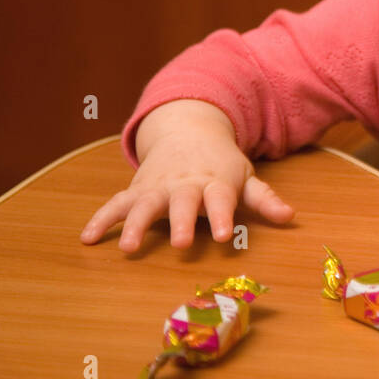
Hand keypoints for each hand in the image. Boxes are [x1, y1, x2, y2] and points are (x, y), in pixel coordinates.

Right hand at [79, 129, 294, 252]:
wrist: (187, 130)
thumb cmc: (220, 164)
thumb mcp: (244, 177)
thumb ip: (264, 199)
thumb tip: (291, 216)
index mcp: (215, 182)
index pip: (221, 199)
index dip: (223, 216)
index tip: (224, 236)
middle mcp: (184, 184)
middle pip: (183, 202)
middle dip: (181, 222)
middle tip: (182, 244)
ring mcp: (158, 186)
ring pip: (145, 204)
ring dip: (136, 225)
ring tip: (127, 249)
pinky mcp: (136, 190)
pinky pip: (115, 204)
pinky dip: (101, 219)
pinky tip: (87, 238)